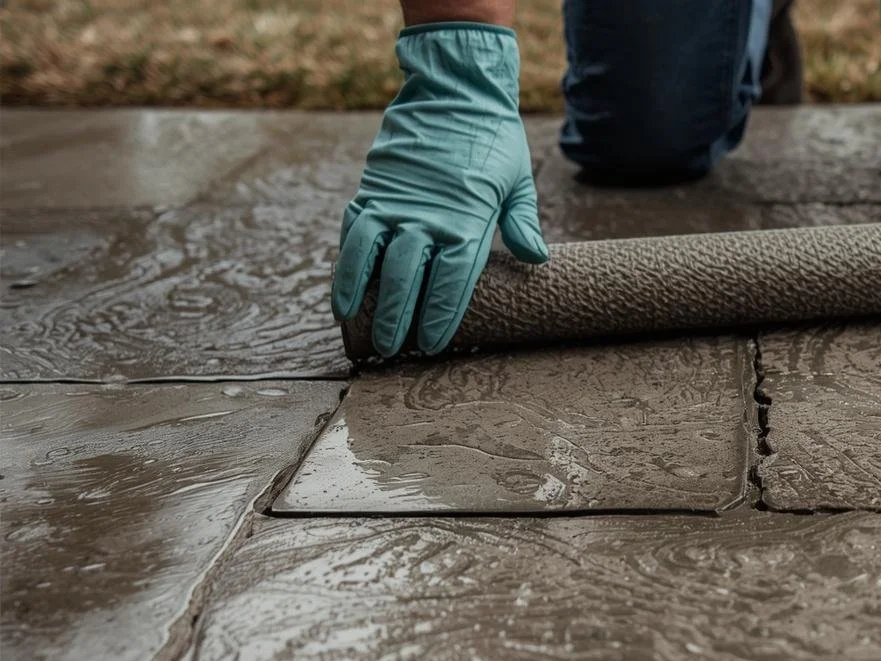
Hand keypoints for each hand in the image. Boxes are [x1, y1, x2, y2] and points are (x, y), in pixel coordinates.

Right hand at [333, 22, 547, 356]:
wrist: (454, 89)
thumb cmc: (493, 137)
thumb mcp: (518, 178)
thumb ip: (522, 221)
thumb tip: (537, 258)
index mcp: (468, 216)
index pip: (453, 277)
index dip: (440, 313)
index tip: (431, 343)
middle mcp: (428, 213)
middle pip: (409, 275)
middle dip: (399, 316)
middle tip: (393, 351)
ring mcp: (396, 200)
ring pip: (372, 256)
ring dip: (363, 294)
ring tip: (357, 326)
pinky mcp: (373, 187)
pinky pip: (353, 231)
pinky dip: (345, 263)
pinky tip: (343, 292)